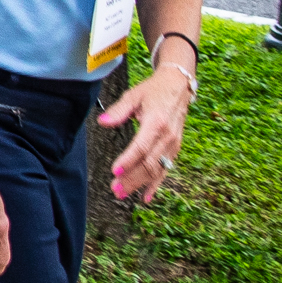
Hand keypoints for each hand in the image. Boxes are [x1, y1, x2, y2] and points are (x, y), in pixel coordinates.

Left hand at [97, 62, 190, 202]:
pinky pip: (165, 169)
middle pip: (149, 163)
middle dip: (131, 178)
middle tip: (115, 189)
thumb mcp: (134, 95)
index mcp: (156, 122)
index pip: (141, 147)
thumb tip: (102, 122)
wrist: (179, 86)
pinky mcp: (175, 149)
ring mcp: (173, 144)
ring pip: (157, 170)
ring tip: (122, 193)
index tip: (115, 171)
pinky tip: (145, 197)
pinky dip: (155, 184)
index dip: (128, 160)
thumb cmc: (154, 90)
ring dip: (139, 184)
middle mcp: (167, 136)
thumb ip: (118, 110)